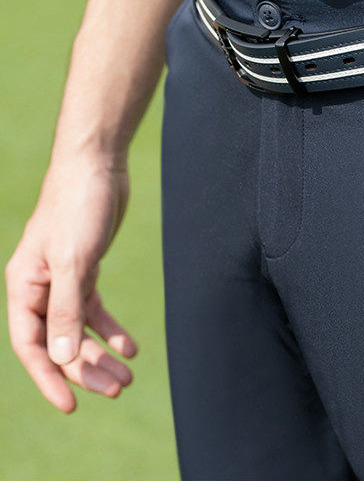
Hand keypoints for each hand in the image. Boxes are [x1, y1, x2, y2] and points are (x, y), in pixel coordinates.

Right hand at [5, 156, 136, 412]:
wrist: (97, 167)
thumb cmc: (78, 207)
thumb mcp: (74, 262)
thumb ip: (67, 310)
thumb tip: (62, 359)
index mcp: (25, 287)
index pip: (32, 345)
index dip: (49, 378)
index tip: (70, 407)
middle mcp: (40, 288)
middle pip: (59, 343)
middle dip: (85, 370)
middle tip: (118, 390)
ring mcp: (63, 280)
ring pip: (79, 330)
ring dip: (100, 354)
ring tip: (128, 377)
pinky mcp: (86, 270)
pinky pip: (94, 310)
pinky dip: (110, 329)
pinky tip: (129, 347)